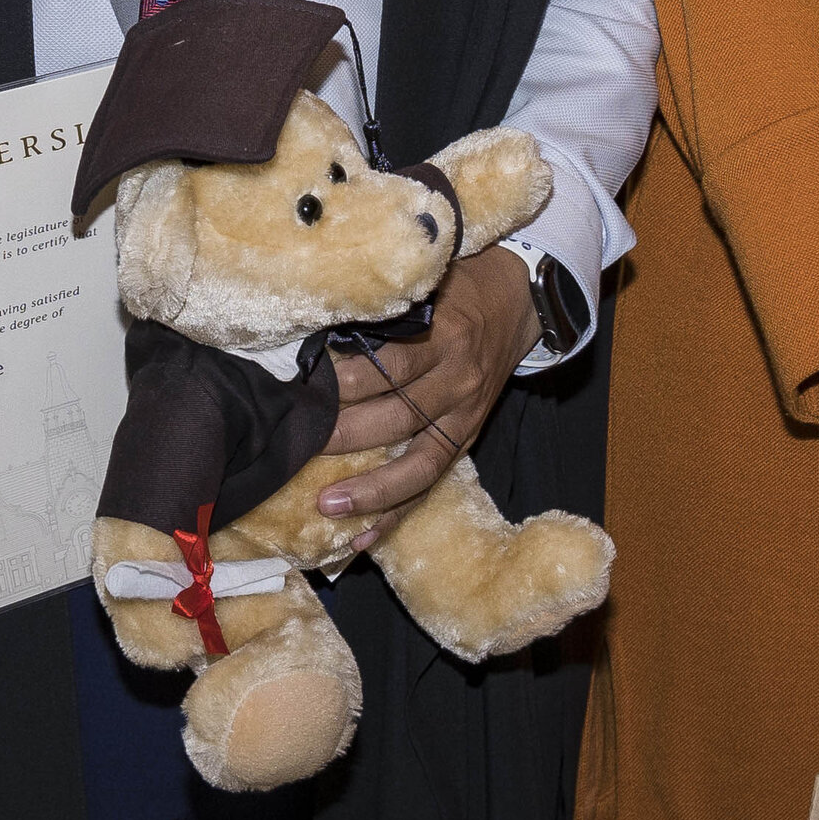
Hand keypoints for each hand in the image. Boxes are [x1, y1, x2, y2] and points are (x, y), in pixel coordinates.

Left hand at [316, 251, 540, 543]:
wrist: (520, 299)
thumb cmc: (458, 284)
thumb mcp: (425, 280)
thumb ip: (381, 305)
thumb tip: (313, 324)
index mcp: (445, 334)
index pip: (391, 364)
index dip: (346, 379)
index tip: (303, 386)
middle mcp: (458, 381)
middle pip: (398, 417)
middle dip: (345, 436)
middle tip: (298, 445)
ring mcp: (465, 417)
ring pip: (416, 464)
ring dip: (369, 489)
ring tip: (324, 504)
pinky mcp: (465, 439)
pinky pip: (430, 483)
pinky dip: (396, 514)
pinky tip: (361, 539)